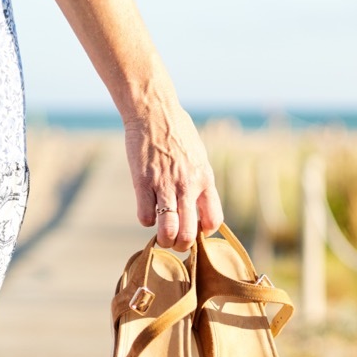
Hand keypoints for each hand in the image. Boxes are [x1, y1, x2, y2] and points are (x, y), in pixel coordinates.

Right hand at [124, 103, 222, 251]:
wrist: (154, 111)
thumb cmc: (177, 133)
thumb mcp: (199, 157)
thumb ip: (200, 181)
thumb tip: (198, 206)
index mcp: (205, 179)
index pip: (214, 220)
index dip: (204, 232)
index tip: (195, 227)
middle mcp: (187, 185)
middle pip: (189, 234)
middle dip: (182, 245)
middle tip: (175, 240)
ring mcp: (164, 185)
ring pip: (167, 230)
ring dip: (164, 238)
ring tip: (161, 234)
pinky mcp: (142, 182)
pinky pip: (144, 216)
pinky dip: (145, 218)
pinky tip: (146, 208)